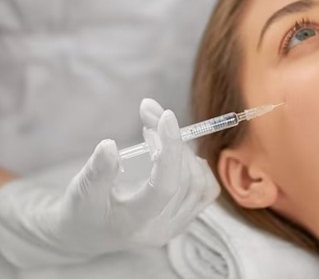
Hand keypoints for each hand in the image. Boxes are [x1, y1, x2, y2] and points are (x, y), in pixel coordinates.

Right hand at [0, 99, 219, 267]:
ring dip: (184, 150)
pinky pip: (206, 191)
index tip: (165, 116)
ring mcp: (176, 225)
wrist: (88, 235)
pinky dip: (199, 167)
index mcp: (134, 223)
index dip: (170, 149)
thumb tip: (109, 145)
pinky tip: (180, 153)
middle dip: (172, 140)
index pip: (165, 185)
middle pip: (184, 179)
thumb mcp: (81, 191)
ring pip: (199, 183)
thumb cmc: (82, 211)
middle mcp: (161, 228)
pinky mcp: (185, 219)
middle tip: (151, 114)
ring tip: (159, 132)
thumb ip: (98, 170)